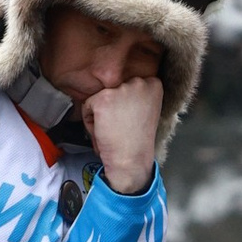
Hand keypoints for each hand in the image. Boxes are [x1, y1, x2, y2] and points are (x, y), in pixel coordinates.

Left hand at [81, 70, 161, 196]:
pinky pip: (87, 105)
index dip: (125, 104)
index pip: (128, 84)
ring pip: (100, 97)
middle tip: (121, 126)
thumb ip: (135, 95)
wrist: (132, 160)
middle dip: (113, 107)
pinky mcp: (103, 99)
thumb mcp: (145, 108)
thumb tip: (118, 90)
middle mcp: (139, 82)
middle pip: (113, 89)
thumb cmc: (137, 140)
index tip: (130, 118)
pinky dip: (90, 121)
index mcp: (153, 84)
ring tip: (113, 130)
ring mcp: (121, 89)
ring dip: (101, 114)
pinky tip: (104, 132)